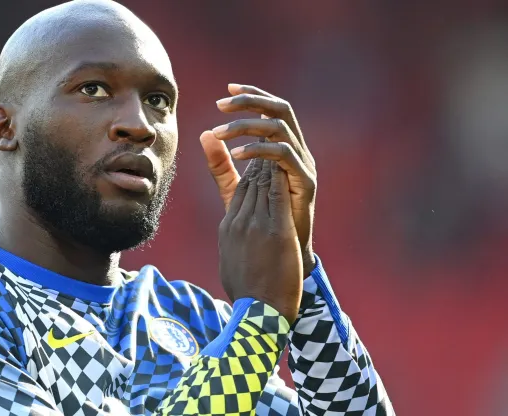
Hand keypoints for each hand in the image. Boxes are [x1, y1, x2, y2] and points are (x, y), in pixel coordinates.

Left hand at [201, 83, 316, 274]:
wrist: (278, 260)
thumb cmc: (261, 226)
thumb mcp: (237, 190)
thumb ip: (221, 164)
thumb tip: (204, 134)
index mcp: (283, 150)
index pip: (271, 111)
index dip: (252, 96)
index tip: (226, 90)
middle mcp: (297, 152)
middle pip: (281, 110)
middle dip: (252, 101)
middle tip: (222, 102)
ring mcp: (304, 166)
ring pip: (280, 128)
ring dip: (248, 125)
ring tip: (221, 131)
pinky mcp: (305, 183)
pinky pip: (283, 156)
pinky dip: (258, 150)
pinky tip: (236, 154)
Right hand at [219, 159, 302, 323]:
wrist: (257, 311)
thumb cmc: (246, 290)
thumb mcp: (230, 259)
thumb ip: (231, 240)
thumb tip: (229, 234)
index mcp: (228, 228)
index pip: (238, 189)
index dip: (249, 171)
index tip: (260, 158)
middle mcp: (239, 222)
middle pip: (249, 182)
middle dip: (260, 161)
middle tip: (271, 142)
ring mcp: (256, 226)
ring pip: (263, 184)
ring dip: (271, 164)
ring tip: (279, 148)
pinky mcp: (276, 232)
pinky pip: (278, 196)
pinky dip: (281, 178)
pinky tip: (287, 165)